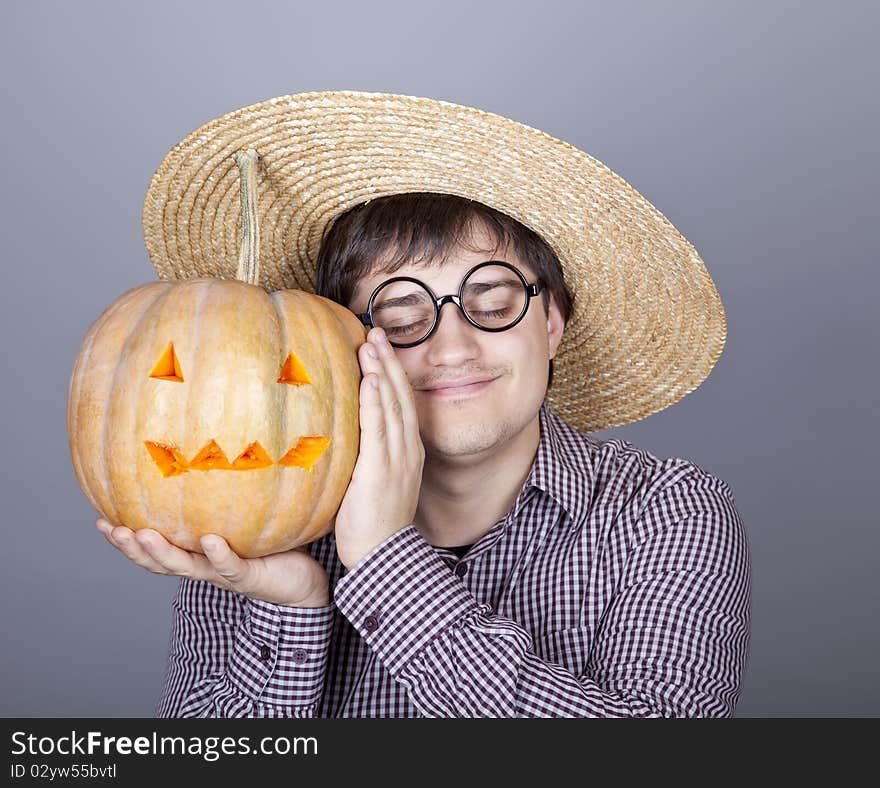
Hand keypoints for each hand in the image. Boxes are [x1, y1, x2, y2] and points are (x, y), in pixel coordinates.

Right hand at [95, 518, 329, 606]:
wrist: (302, 584)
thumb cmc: (271, 548)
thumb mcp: (242, 522)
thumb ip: (224, 500)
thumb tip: (211, 453)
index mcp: (197, 554)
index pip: (154, 547)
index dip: (126, 539)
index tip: (99, 520)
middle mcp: (204, 565)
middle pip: (159, 561)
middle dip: (132, 547)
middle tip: (110, 529)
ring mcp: (224, 573)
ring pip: (186, 567)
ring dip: (163, 553)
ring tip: (144, 534)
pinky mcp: (249, 576)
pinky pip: (230, 565)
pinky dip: (218, 554)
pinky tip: (209, 540)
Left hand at [334, 326, 424, 569]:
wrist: (384, 557)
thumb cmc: (372, 524)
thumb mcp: (368, 484)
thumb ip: (360, 458)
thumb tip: (336, 438)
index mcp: (405, 451)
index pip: (401, 404)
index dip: (392, 374)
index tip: (378, 348)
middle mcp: (407, 450)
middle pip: (401, 397)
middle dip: (389, 363)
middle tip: (377, 333)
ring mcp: (397, 459)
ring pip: (393, 406)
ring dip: (383, 372)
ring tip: (373, 344)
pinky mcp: (382, 470)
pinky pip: (380, 430)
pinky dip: (378, 403)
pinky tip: (372, 381)